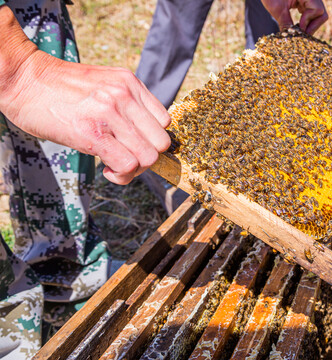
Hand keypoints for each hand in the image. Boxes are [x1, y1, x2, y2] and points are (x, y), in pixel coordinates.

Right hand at [0, 6, 170, 184]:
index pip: (165, 121)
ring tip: (115, 166)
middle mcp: (125, 96)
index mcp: (130, 83)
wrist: (22, 79)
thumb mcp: (103, 84)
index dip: (153, 140)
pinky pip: (128, 164)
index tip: (135, 145)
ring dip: (135, 170)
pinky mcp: (93, 133)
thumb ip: (126, 103)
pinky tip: (106, 169)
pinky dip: (121, 175)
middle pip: (162, 142)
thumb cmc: (60, 88)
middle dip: (148, 158)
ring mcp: (110, 113)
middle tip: (127, 159)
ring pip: (149, 157)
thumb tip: (142, 135)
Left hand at [261, 0, 327, 34]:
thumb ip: (285, 23)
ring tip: (299, 31)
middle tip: (302, 35)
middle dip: (312, 26)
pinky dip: (306, 20)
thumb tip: (290, 40)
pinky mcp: (306, 1)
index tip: (298, 29)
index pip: (317, 10)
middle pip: (321, 13)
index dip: (308, 21)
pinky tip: (298, 25)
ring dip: (310, 24)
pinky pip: (312, 12)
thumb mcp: (276, 8)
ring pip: (318, 14)